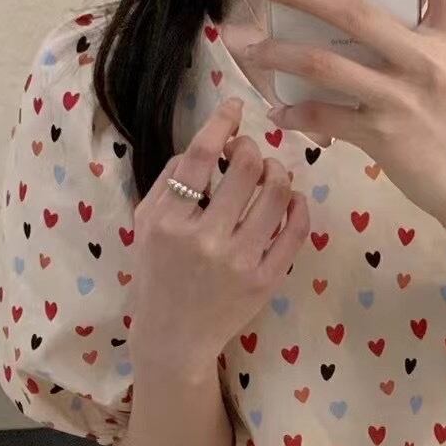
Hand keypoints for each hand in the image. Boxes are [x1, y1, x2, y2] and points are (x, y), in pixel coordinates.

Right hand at [130, 98, 310, 373]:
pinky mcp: (266, 280)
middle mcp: (204, 239)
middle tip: (250, 152)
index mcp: (169, 220)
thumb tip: (206, 145)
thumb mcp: (146, 224)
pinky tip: (291, 201)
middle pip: (245, 169)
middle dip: (252, 149)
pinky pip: (295, 232)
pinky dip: (298, 207)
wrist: (175, 336)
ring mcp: (239, 261)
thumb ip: (169, 182)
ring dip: (279, 173)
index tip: (235, 109)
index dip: (222, 124)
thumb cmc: (158, 275)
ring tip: (271, 174)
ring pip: (277, 195)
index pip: (200, 156)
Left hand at [234, 0, 445, 260]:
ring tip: (244, 48)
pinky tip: (278, 111)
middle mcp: (425, 59)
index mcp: (445, 35)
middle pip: (349, 7)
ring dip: (276, 54)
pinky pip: (326, 116)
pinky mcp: (384, 136)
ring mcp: (403, 97)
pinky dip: (296, 113)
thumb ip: (408, 43)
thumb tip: (348, 23)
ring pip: (325, 63)